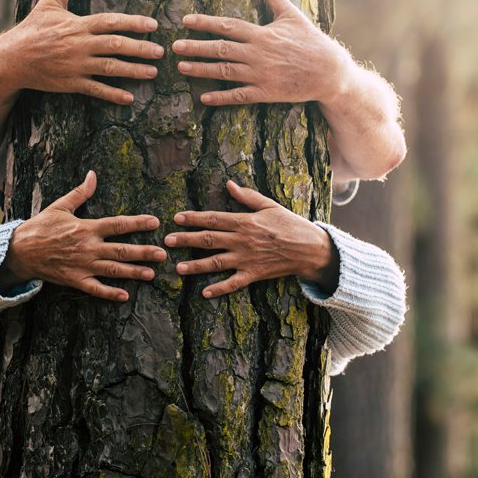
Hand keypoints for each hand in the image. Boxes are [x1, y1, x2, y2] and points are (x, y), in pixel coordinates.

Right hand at [0, 0, 164, 104]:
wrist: (11, 58)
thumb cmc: (32, 28)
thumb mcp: (50, 2)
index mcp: (77, 25)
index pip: (110, 22)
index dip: (133, 23)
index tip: (152, 25)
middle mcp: (79, 45)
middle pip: (115, 45)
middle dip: (140, 48)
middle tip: (160, 51)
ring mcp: (76, 65)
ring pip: (110, 68)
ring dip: (133, 71)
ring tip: (153, 72)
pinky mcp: (70, 83)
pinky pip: (95, 90)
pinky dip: (112, 94)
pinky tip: (129, 98)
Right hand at [1, 171, 167, 301]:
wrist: (20, 250)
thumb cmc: (41, 227)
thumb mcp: (60, 206)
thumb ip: (80, 193)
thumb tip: (93, 174)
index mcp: (86, 228)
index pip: (118, 224)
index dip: (137, 223)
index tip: (155, 222)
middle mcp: (88, 247)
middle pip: (121, 250)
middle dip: (144, 252)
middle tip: (163, 254)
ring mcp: (82, 265)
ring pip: (113, 270)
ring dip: (134, 272)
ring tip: (152, 274)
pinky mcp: (75, 280)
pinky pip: (95, 289)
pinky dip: (110, 293)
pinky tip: (125, 296)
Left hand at [164, 180, 337, 298]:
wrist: (310, 249)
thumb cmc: (290, 224)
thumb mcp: (270, 205)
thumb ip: (247, 197)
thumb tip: (229, 184)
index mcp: (245, 222)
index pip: (213, 218)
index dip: (193, 218)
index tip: (176, 218)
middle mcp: (242, 241)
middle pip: (208, 240)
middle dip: (186, 240)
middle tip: (167, 242)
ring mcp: (247, 259)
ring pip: (216, 263)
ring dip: (196, 266)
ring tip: (178, 268)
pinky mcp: (254, 275)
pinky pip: (233, 283)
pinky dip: (219, 289)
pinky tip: (204, 293)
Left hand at [172, 0, 353, 106]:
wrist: (330, 71)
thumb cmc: (310, 39)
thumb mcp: (290, 13)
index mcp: (262, 33)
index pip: (227, 25)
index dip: (205, 22)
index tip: (186, 20)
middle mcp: (258, 54)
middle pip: (220, 49)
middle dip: (195, 47)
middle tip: (174, 46)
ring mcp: (261, 75)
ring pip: (225, 72)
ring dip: (201, 70)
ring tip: (181, 67)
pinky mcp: (266, 93)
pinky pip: (239, 96)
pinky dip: (221, 97)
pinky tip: (204, 97)